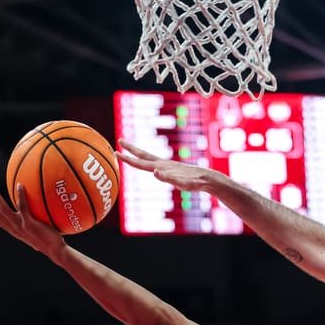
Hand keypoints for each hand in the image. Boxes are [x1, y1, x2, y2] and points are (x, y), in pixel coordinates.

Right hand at [0, 183, 65, 259]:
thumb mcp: (35, 233)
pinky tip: (19, 185)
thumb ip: (30, 226)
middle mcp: (14, 229)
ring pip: (3, 209)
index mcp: (14, 230)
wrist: (55, 251)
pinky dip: (20, 195)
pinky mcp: (30, 224)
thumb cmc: (48, 242)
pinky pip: (23, 207)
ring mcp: (21, 227)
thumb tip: (33, 219)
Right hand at [116, 141, 230, 191]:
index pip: (141, 162)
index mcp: (162, 167)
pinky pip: (156, 165)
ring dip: (138, 155)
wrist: (207, 179)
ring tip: (130, 152)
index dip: (128, 159)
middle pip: (143, 155)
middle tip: (119, 141)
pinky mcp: (173, 170)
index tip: (116, 152)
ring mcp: (168, 167)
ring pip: (149, 159)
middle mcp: (164, 165)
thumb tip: (154, 172)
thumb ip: (167, 177)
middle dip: (131, 149)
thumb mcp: (180, 182)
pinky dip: (149, 163)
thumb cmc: (195, 182)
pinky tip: (149, 166)